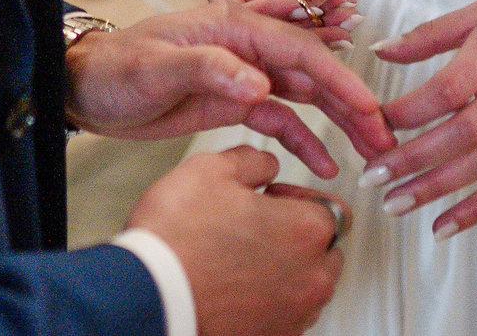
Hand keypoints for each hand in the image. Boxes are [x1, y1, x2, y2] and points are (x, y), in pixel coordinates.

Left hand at [65, 0, 394, 170]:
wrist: (87, 88)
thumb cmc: (115, 67)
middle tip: (386, 136)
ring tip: (373, 151)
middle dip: (353, 103)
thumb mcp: (158, 67)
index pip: (299, 48)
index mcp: (234, 25)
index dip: (339, 76)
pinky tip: (327, 164)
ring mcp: (244, 75)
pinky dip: (305, 141)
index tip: (368, 106)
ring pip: (305, 97)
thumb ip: (209, 68)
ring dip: (340, 122)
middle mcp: (247, 46)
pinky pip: (280, 121)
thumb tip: (259, 83)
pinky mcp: (235, 102)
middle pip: (313, 72)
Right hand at [127, 146, 342, 335]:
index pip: (330, 207)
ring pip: (307, 284)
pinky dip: (269, 301)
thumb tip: (264, 165)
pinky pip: (286, 315)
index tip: (272, 199)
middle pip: (324, 249)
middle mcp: (311, 278)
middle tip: (257, 227)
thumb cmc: (176, 240)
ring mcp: (293, 315)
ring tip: (241, 258)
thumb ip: (252, 160)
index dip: (296, 197)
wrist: (147, 296)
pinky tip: (236, 287)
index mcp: (306, 230)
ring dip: (285, 269)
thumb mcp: (210, 169)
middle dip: (296, 235)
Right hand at [207, 0, 361, 46]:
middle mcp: (245, 2)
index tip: (300, 7)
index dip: (268, 14)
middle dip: (304, 29)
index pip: (239, 11)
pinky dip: (333, 18)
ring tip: (351, 17)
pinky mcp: (294, 13)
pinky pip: (312, 23)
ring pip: (293, 32)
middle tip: (337, 26)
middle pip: (266, 30)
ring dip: (325, 28)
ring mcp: (270, 10)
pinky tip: (350, 8)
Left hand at [360, 0, 476, 238]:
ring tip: (394, 204)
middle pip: (460, 132)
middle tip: (372, 176)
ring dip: (436, 188)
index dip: (407, 110)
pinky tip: (443, 226)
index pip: (447, 89)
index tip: (374, 121)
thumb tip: (381, 50)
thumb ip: (432, 32)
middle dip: (412, 158)